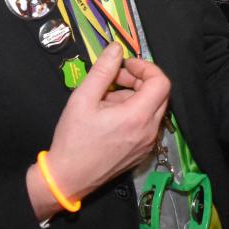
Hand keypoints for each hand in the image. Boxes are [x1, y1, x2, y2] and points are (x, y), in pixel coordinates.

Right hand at [27, 45, 170, 219]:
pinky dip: (133, 113)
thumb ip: (102, 71)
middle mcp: (149, 131)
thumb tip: (116, 48)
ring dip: (134, 96)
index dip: (146, 67)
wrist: (67, 179)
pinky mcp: (141, 152)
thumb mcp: (83, 99)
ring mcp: (147, 143)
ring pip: (152, 109)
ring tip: (104, 100)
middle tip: (114, 79)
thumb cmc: (73, 139)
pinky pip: (146, 124)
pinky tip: (109, 116)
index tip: (125, 65)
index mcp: (138, 117)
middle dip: (139, 80)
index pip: (161, 82)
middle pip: (160, 94)